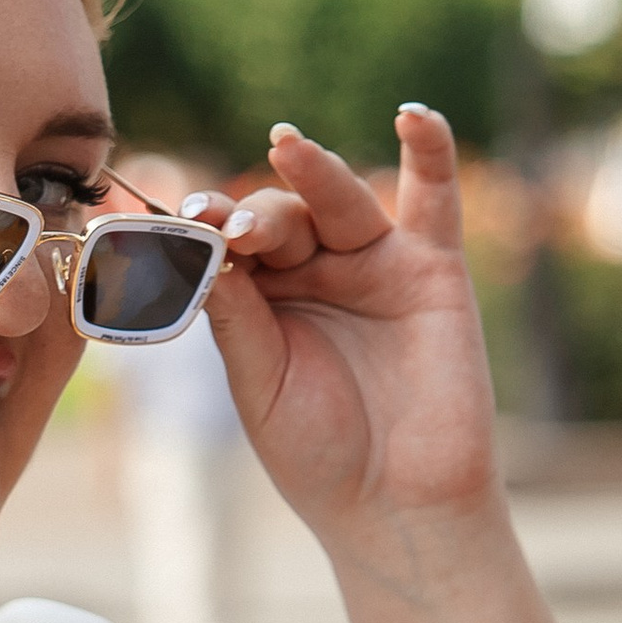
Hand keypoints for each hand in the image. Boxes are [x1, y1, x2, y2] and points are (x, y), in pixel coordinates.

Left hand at [193, 111, 498, 549]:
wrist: (397, 507)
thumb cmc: (320, 456)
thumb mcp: (261, 383)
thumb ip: (238, 315)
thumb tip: (204, 249)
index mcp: (260, 300)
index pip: (230, 242)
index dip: (209, 227)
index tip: (187, 221)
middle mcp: (314, 274)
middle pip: (280, 215)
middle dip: (257, 214)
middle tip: (237, 229)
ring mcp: (373, 266)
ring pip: (339, 199)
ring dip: (312, 173)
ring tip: (285, 147)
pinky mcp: (433, 270)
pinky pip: (435, 198)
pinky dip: (429, 151)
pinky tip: (412, 115)